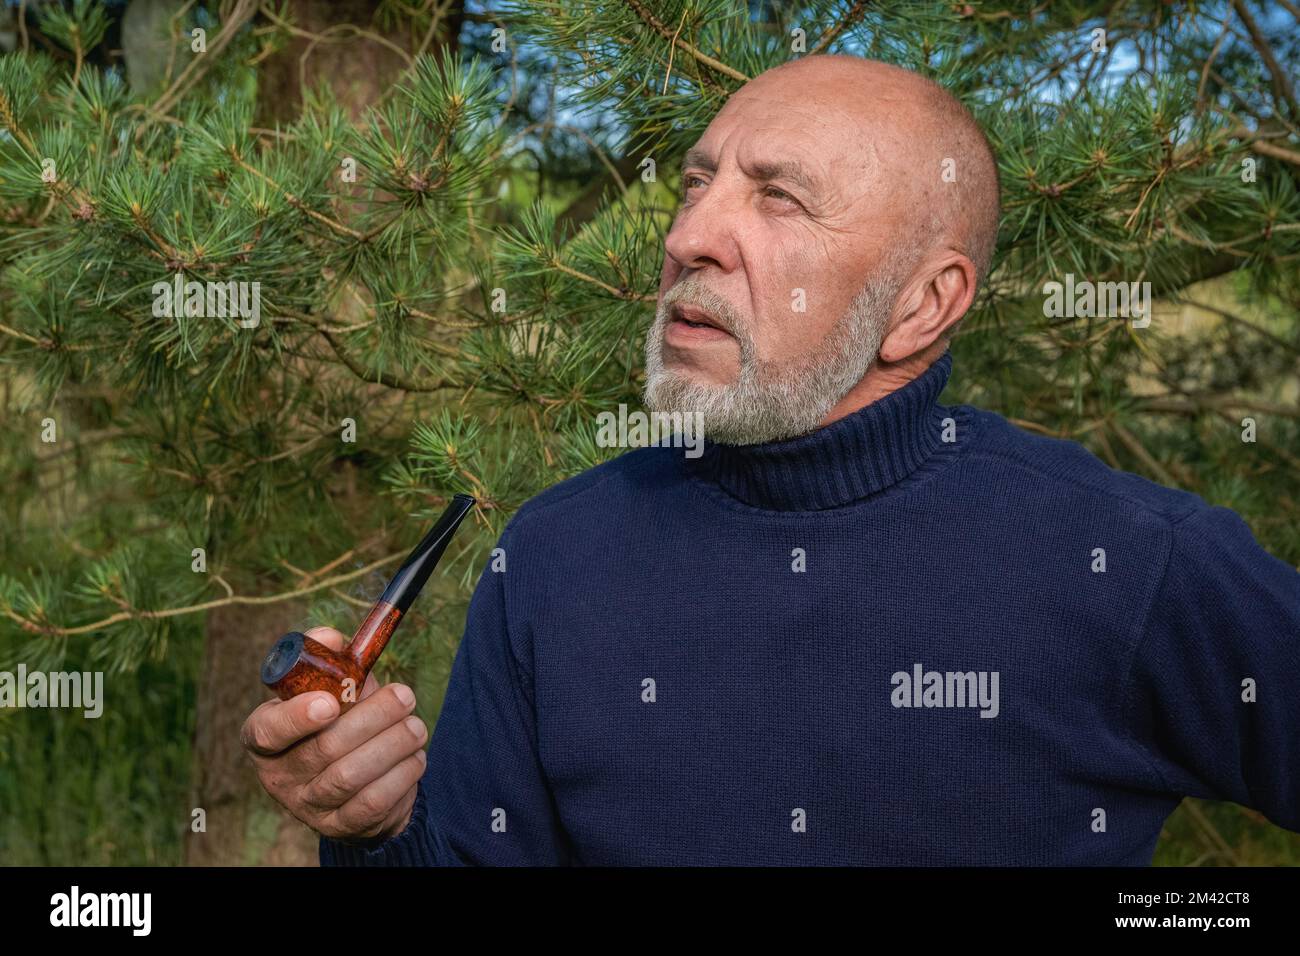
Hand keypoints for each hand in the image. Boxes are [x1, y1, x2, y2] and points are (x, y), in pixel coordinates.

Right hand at [240, 626, 427, 844]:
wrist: (359, 782)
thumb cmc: (341, 721)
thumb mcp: (333, 688)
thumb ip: (330, 660)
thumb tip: (329, 636)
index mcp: (264, 736)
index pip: (266, 731)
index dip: (296, 717)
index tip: (331, 702)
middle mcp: (279, 775)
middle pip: (324, 748)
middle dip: (373, 718)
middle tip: (405, 696)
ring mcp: (308, 806)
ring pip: (350, 776)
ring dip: (393, 744)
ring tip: (416, 726)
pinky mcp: (339, 826)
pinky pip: (372, 802)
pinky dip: (401, 775)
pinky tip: (415, 756)